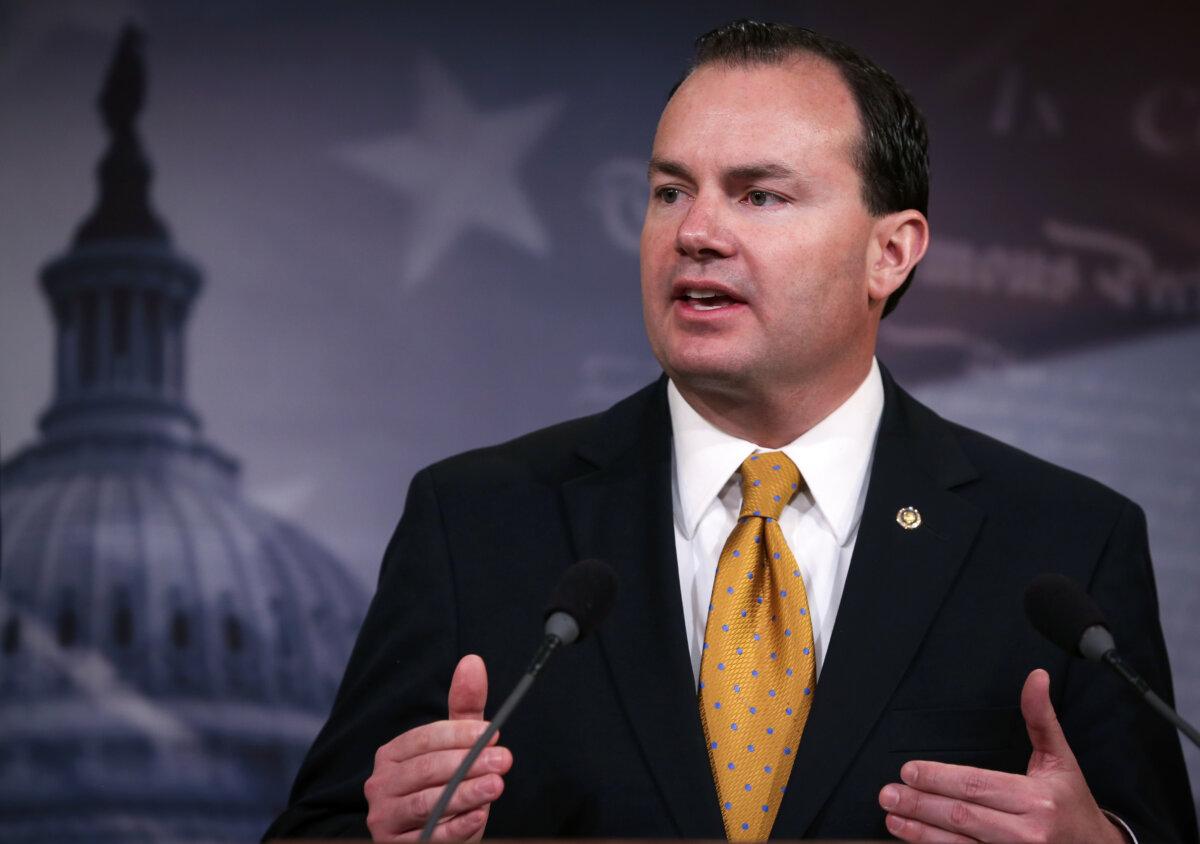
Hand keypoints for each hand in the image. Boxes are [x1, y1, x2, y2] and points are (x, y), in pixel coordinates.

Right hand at [364, 654, 512, 840]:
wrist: (433, 836)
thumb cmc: (446, 785)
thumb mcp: (456, 747)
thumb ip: (464, 708)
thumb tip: (473, 661)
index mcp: (392, 755)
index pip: (425, 739)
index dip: (460, 735)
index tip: (494, 734)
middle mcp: (380, 785)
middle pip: (426, 769)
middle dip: (469, 763)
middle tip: (504, 759)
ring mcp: (385, 818)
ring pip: (426, 802)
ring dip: (465, 792)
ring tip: (497, 785)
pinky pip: (429, 836)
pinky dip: (456, 826)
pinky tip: (479, 816)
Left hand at [878, 669, 1125, 842]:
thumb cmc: (1072, 804)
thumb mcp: (1061, 759)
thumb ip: (1041, 719)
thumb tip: (1036, 677)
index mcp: (1036, 800)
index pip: (977, 786)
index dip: (940, 778)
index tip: (909, 771)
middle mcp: (1027, 833)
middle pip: (963, 815)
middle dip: (921, 805)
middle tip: (888, 795)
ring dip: (921, 833)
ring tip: (893, 819)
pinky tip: (915, 841)